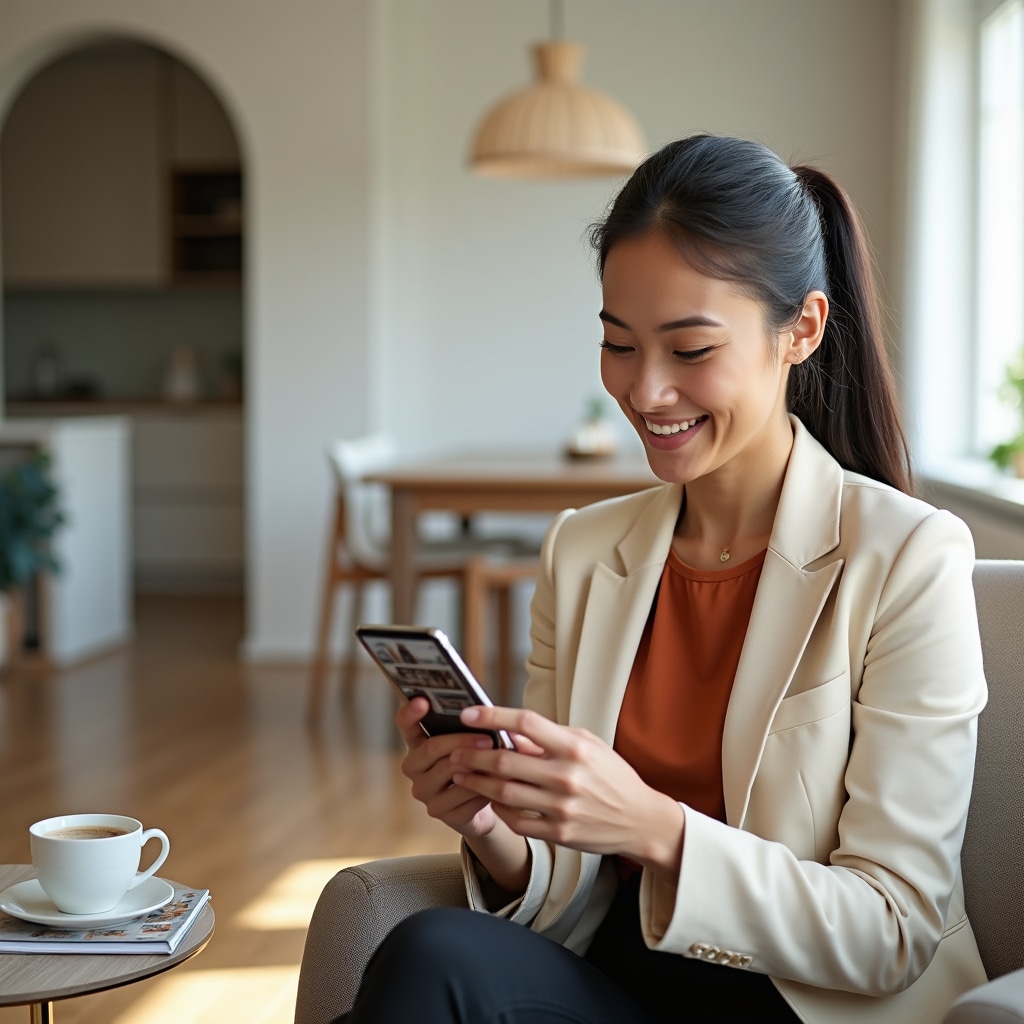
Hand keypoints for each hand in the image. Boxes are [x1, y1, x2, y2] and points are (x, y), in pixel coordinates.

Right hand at [396, 698, 501, 839]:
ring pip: (448, 772)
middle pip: (431, 748)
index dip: (411, 713)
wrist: (481, 805)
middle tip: (488, 738)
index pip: (405, 724)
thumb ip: (468, 727)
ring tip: (498, 760)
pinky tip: (497, 784)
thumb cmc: (475, 762)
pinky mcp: (440, 813)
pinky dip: (482, 788)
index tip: (422, 700)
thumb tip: (483, 712)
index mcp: (417, 743)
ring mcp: (424, 792)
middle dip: (461, 741)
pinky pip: (462, 798)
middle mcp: (414, 767)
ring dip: (476, 765)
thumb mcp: (469, 742)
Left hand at [449, 705, 684, 878]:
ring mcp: (561, 808)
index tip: (468, 713)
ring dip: (476, 781)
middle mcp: (566, 776)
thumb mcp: (588, 745)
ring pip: (504, 792)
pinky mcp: (558, 834)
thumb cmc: (612, 775)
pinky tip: (487, 797)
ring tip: (461, 772)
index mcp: (574, 748)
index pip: (526, 723)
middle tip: (455, 749)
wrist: (641, 819)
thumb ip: (550, 738)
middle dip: (473, 754)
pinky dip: (496, 808)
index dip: (492, 716)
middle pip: (505, 760)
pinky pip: (515, 820)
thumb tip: (511, 733)